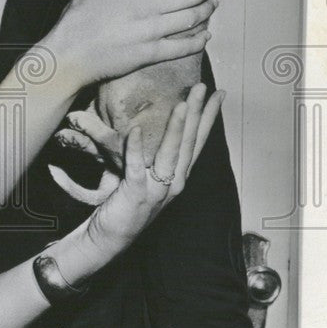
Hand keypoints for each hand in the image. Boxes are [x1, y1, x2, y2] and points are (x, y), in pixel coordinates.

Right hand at [44, 0, 220, 86]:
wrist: (67, 55)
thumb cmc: (75, 22)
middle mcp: (143, 5)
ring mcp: (148, 30)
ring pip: (192, 17)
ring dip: (208, 10)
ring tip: (213, 5)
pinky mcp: (149, 53)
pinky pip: (183, 46)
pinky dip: (199, 40)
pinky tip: (205, 35)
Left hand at [53, 84, 223, 280]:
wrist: (108, 239)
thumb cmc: (123, 206)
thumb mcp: (140, 177)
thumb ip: (146, 155)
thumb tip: (144, 125)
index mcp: (176, 177)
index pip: (196, 142)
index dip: (208, 118)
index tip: (218, 95)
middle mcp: (173, 183)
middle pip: (189, 143)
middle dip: (198, 113)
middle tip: (204, 88)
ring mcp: (157, 189)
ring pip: (171, 153)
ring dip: (177, 127)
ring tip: (184, 103)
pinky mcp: (136, 194)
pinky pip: (136, 167)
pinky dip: (136, 148)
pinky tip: (137, 130)